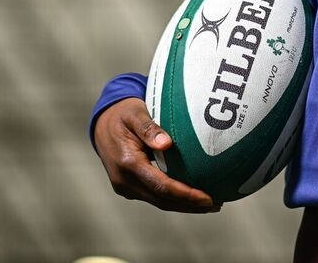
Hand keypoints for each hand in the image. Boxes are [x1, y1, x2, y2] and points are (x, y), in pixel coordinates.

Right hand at [94, 98, 219, 212]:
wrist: (101, 123)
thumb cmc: (123, 113)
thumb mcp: (134, 112)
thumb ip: (149, 127)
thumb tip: (167, 144)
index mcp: (127, 163)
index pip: (161, 185)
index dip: (185, 195)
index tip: (208, 198)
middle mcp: (124, 180)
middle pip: (162, 200)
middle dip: (189, 205)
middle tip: (216, 204)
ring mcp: (125, 186)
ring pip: (158, 201)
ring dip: (183, 205)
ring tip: (209, 204)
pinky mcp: (129, 186)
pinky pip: (154, 195)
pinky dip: (173, 198)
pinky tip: (191, 195)